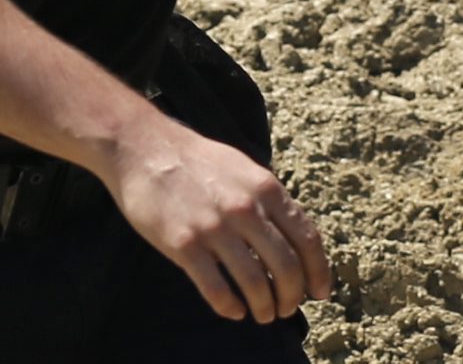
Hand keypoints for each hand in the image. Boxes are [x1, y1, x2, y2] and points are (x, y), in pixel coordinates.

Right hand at [105, 118, 332, 323]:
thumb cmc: (196, 161)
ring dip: (264, 307)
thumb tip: (296, 241)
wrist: (142, 148)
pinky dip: (230, 307)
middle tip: (287, 308)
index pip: (307, 240)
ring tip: (263, 314)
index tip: (320, 293)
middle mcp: (244, 209)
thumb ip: (270, 201)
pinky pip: (216, 289)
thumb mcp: (244, 169)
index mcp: (265, 189)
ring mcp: (214, 228)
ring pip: (255, 283)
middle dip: (292, 297)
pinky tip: (233, 310)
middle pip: (285, 268)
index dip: (319, 273)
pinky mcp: (184, 244)